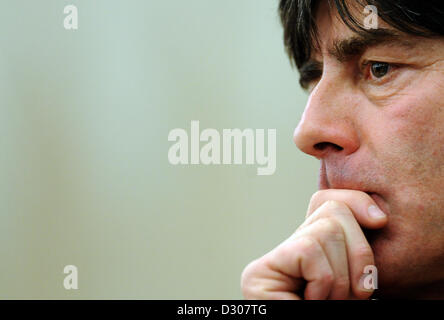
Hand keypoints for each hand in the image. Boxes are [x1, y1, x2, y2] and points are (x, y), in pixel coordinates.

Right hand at [241, 190, 387, 299]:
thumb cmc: (329, 313)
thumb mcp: (356, 283)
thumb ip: (355, 252)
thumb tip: (377, 216)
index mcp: (309, 250)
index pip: (329, 202)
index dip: (356, 202)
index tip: (380, 220)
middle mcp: (285, 250)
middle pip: (332, 212)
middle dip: (356, 254)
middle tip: (349, 292)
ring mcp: (269, 261)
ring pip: (325, 232)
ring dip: (341, 277)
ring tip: (327, 301)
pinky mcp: (259, 273)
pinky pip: (312, 254)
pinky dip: (324, 283)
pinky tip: (310, 301)